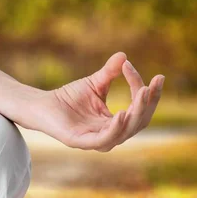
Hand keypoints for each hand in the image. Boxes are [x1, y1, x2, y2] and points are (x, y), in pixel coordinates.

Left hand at [31, 52, 163, 151]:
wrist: (42, 105)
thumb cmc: (68, 97)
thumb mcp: (95, 83)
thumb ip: (110, 72)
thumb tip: (124, 55)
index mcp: (116, 123)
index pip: (140, 109)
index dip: (148, 93)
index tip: (154, 75)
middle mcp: (110, 135)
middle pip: (139, 123)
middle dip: (148, 104)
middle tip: (150, 86)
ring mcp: (96, 141)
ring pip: (126, 132)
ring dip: (136, 114)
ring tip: (142, 94)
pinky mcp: (82, 142)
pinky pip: (105, 139)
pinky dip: (116, 128)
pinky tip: (123, 113)